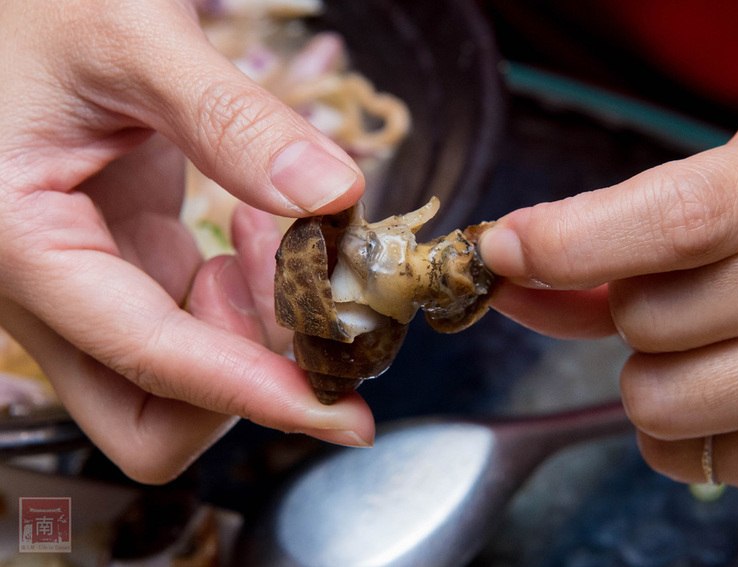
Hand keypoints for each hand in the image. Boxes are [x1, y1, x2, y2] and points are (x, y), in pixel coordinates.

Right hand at [0, 0, 373, 483]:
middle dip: (242, 384)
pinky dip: (245, 303)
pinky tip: (258, 230)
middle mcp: (45, 291)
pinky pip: (189, 328)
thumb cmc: (33, 8)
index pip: (150, 359)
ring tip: (273, 233)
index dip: (255, 391)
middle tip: (294, 297)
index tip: (342, 414)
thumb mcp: (129, 37)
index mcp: (22, 246)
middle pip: (147, 419)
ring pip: (173, 384)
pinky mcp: (120, 267)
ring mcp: (84, 287)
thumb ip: (230, 118)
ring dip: (250, 337)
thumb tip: (333, 195)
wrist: (10, 10)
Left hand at [479, 115, 737, 506]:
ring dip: (657, 382)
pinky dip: (693, 437)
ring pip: (655, 401)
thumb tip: (511, 271)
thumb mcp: (734, 194)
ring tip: (717, 351)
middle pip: (643, 319)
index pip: (676, 220)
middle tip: (688, 301)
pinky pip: (693, 460)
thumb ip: (617, 235)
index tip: (504, 249)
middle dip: (631, 317)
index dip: (570, 241)